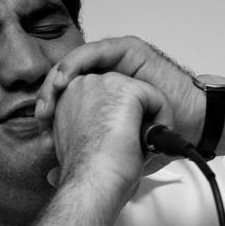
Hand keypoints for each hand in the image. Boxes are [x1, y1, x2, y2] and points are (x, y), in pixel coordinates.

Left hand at [37, 36, 204, 146]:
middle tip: (43, 112)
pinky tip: (66, 77)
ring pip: (76, 64)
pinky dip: (76, 63)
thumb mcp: (113, 153)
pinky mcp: (126, 50)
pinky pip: (94, 51)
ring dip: (59, 77)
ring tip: (51, 94)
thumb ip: (86, 158)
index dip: (51, 110)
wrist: (182, 128)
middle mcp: (104, 81)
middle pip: (66, 80)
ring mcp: (114, 65)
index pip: (65, 98)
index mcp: (99, 101)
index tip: (42, 127)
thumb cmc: (154, 142)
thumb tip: (51, 175)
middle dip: (50, 94)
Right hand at [45, 71, 171, 190]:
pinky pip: (156, 97)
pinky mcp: (125, 89)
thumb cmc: (85, 174)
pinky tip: (152, 140)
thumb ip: (87, 131)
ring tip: (142, 145)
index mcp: (67, 99)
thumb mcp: (79, 145)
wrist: (92, 182)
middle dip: (132, 118)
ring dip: (147, 119)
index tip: (115, 145)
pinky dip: (162, 119)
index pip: (103, 99)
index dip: (114, 122)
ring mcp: (102, 84)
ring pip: (140, 94)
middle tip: (132, 146)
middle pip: (122, 95)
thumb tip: (93, 142)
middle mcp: (82, 86)